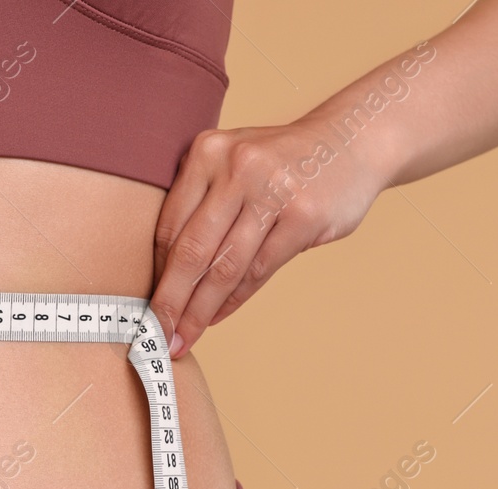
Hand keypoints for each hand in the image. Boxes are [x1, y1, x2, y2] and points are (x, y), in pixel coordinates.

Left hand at [150, 119, 389, 356]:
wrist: (352, 141)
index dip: (155, 273)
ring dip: (199, 310)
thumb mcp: (234, 163)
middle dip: (170, 301)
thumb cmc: (281, 163)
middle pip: (191, 250)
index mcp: (208, 152)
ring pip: (224, 267)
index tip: (144, 306)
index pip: (169, 225)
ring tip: (183, 338)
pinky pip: (258, 270)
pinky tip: (216, 317)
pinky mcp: (303, 216)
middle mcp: (236, 167)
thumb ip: (201, 203)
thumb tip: (165, 274)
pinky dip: (234, 300)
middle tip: (156, 335)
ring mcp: (272, 191)